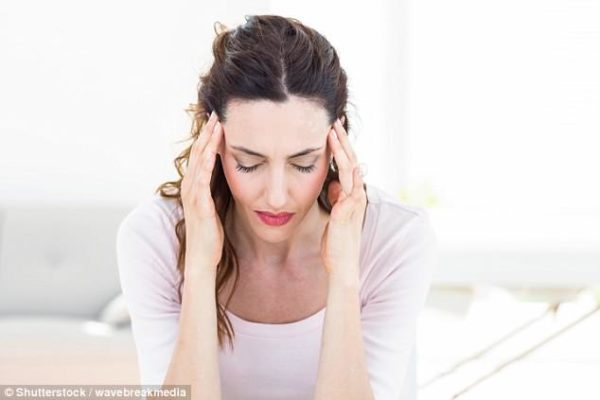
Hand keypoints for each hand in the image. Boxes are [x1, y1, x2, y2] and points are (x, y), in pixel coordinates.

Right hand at [180, 111, 224, 273]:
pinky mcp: (199, 204)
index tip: (220, 120)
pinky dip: (207, 162)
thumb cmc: (209, 235)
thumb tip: (229, 177)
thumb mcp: (214, 207)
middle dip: (208, 132)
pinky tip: (213, 150)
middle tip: (217, 112)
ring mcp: (192, 195)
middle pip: (198, 153)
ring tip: (216, 123)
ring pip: (199, 161)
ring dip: (207, 142)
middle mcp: (190, 187)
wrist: (202, 258)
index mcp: (195, 186)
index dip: (209, 137)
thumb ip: (216, 191)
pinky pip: (202, 179)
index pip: (202, 156)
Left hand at [320, 118, 367, 284]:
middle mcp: (356, 196)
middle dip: (343, 141)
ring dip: (342, 150)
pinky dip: (346, 172)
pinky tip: (342, 160)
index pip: (348, 166)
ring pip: (350, 169)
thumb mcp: (334, 215)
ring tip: (334, 132)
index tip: (333, 130)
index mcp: (351, 196)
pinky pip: (348, 187)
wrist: (342, 265)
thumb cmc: (336, 243)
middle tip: (335, 121)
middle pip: (352, 161)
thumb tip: (334, 185)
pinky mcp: (347, 211)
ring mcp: (353, 203)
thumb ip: (336, 199)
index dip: (341, 148)